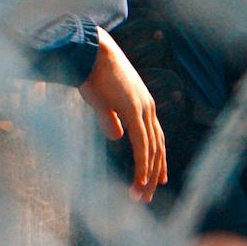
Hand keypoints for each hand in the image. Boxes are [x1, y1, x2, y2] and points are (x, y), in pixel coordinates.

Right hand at [78, 31, 166, 201]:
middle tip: (147, 194)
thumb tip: (116, 137)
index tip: (157, 179)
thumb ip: (110, 119)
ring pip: (152, 149)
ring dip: (148, 174)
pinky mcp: (134, 110)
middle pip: (158, 146)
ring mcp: (143, 108)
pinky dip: (143, 164)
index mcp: (143, 103)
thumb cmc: (90, 73)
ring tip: (141, 194)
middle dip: (154, 173)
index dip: (157, 159)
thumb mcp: (101, 102)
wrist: (88, 51)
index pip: (155, 137)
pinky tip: (141, 180)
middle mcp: (148, 107)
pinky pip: (142, 144)